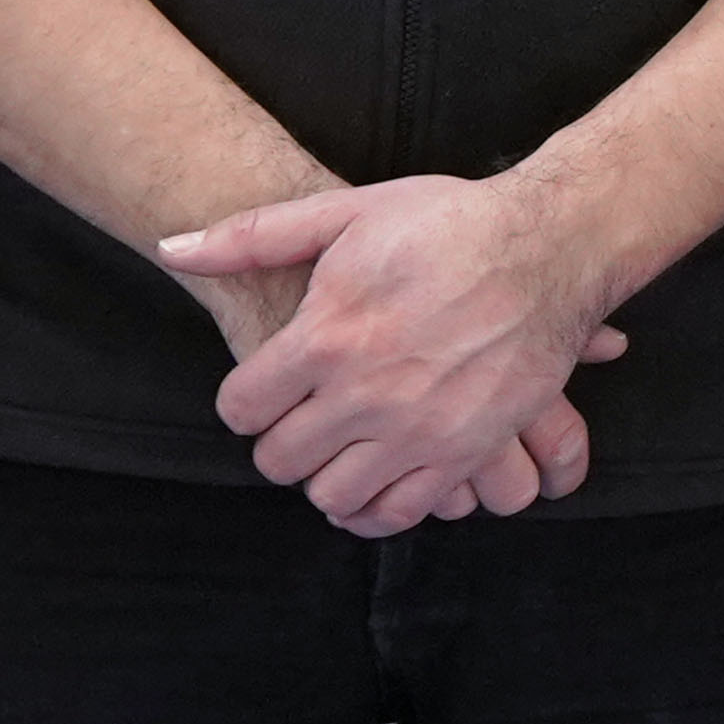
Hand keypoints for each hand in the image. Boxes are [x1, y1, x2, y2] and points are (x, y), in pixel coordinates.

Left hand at [163, 178, 634, 534]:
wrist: (551, 246)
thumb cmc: (448, 223)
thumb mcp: (346, 212)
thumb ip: (253, 237)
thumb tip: (172, 249)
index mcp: (327, 337)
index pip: (241, 408)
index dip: (244, 400)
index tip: (263, 389)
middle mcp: (366, 395)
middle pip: (281, 460)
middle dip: (280, 441)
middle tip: (299, 418)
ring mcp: (418, 431)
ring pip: (333, 495)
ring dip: (325, 476)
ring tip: (338, 446)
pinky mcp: (465, 453)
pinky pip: (399, 512)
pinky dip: (376, 507)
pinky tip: (374, 479)